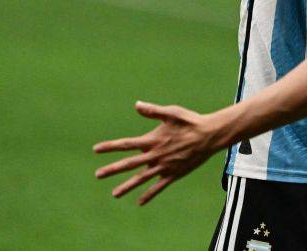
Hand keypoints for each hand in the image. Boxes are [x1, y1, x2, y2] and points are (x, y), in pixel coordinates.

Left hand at [94, 101, 218, 204]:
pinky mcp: (174, 174)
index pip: (126, 144)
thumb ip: (153, 111)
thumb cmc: (191, 121)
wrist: (210, 136)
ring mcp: (164, 166)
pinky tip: (140, 202)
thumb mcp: (172, 113)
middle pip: (130, 164)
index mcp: (153, 140)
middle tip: (97, 175)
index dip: (110, 146)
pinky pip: (159, 186)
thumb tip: (136, 105)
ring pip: (142, 178)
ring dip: (127, 186)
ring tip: (114, 194)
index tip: (96, 149)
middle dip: (112, 169)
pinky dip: (149, 194)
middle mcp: (156, 155)